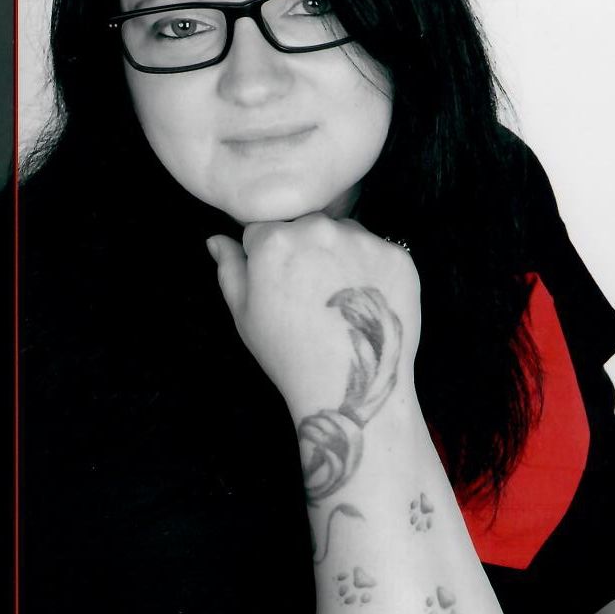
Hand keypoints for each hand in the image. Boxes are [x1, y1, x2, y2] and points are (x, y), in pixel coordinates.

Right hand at [206, 215, 419, 414]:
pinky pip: (378, 251)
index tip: (278, 283)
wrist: (347, 387)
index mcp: (275, 239)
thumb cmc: (287, 353)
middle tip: (310, 293)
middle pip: (306, 226)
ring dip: (340, 253)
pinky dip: (372, 270)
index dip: (267, 256)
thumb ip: (229, 268)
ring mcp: (363, 240)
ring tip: (339, 299)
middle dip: (305, 249)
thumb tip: (216, 239)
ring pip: (344, 234)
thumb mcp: (244, 314)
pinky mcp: (398, 256)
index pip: (264, 229)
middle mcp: (320, 228)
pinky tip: (365, 301)